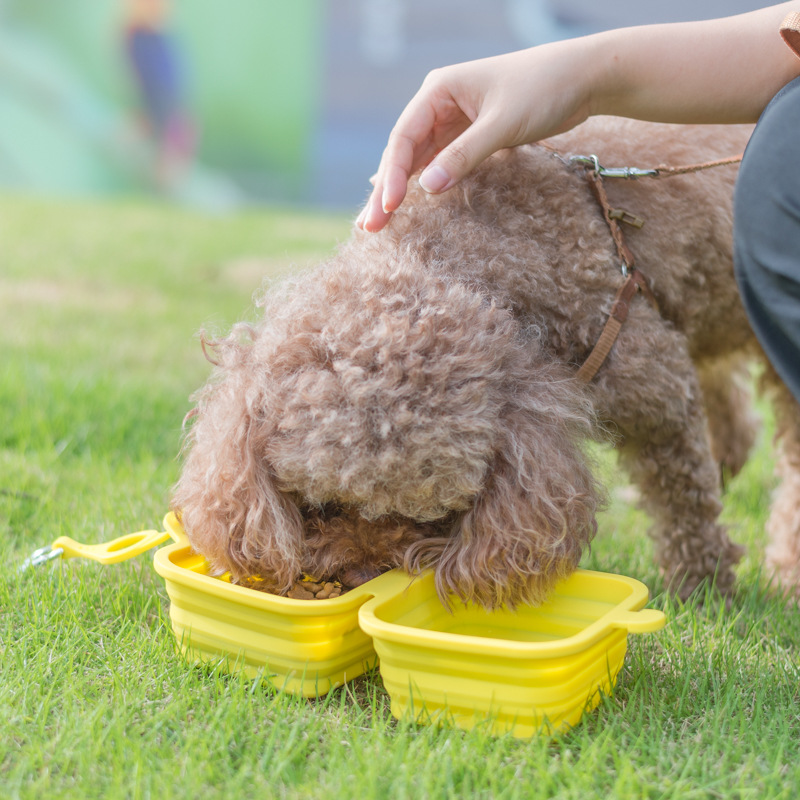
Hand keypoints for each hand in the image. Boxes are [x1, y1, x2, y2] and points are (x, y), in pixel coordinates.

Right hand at [357, 42, 591, 231]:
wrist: (582, 78)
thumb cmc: (543, 89)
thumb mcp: (502, 124)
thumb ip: (464, 155)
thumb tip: (427, 189)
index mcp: (439, 89)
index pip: (404, 137)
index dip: (393, 174)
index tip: (389, 207)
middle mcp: (439, 103)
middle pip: (403, 152)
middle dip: (386, 190)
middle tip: (368, 227)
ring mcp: (453, 119)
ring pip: (417, 160)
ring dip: (400, 190)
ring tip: (378, 223)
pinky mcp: (469, 134)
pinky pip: (437, 161)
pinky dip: (421, 182)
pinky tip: (404, 200)